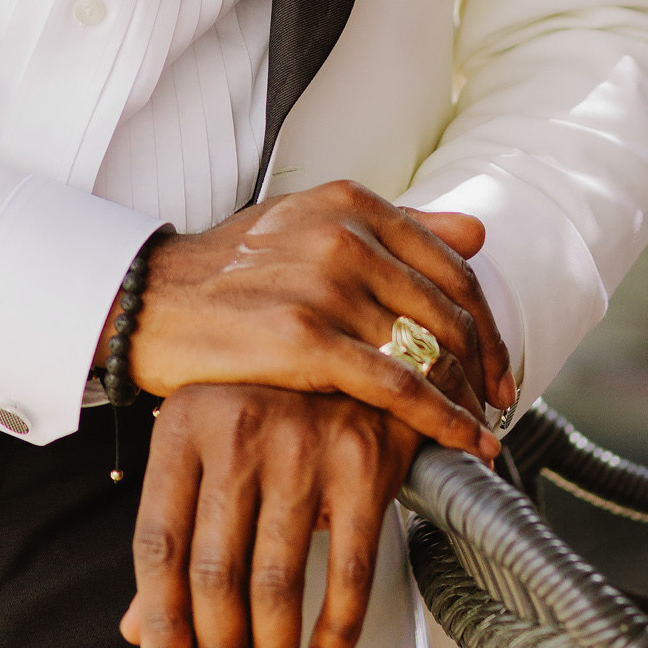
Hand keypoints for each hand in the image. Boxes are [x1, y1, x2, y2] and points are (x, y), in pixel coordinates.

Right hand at [114, 182, 514, 457]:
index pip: (451, 265)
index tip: (497, 363)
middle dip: (484, 367)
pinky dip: (440, 419)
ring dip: (466, 399)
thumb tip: (477, 232)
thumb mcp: (308, 224)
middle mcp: (344, 235)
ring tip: (479, 432)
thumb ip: (393, 226)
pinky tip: (461, 443)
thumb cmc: (228, 272)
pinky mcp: (305, 338)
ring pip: (429, 349)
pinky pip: (397, 384)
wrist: (150, 304)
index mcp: (350, 203)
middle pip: (448, 311)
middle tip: (498, 406)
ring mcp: (325, 285)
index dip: (486, 321)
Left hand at [120, 385, 423, 647]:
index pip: (158, 541)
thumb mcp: (208, 449)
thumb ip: (176, 534)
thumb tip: (139, 631)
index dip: (160, 619)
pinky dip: (337, 627)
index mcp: (183, 424)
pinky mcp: (361, 459)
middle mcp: (236, 429)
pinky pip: (348, 568)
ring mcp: (302, 442)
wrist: (358, 339)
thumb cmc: (269, 403)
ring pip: (278, 579)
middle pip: (215, 570)